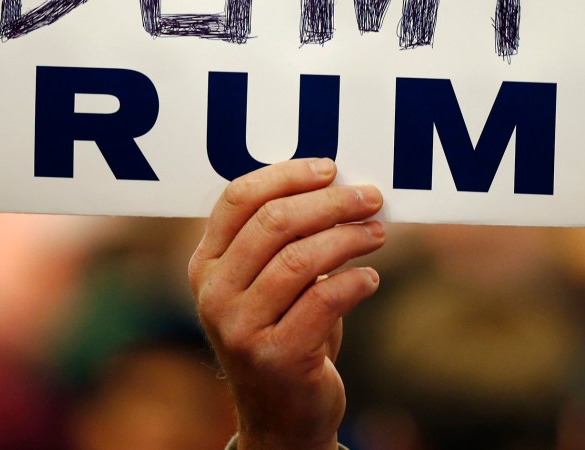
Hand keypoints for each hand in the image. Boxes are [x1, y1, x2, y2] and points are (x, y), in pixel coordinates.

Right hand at [189, 158, 384, 449]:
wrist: (281, 416)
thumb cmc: (282, 332)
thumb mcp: (267, 284)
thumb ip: (282, 238)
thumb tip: (336, 183)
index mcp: (206, 264)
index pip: (238, 200)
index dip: (287, 175)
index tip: (329, 168)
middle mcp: (215, 294)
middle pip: (274, 223)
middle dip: (330, 202)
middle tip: (369, 197)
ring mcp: (241, 328)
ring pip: (302, 259)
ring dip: (349, 238)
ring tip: (378, 233)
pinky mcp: (277, 357)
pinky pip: (325, 300)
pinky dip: (356, 281)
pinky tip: (370, 278)